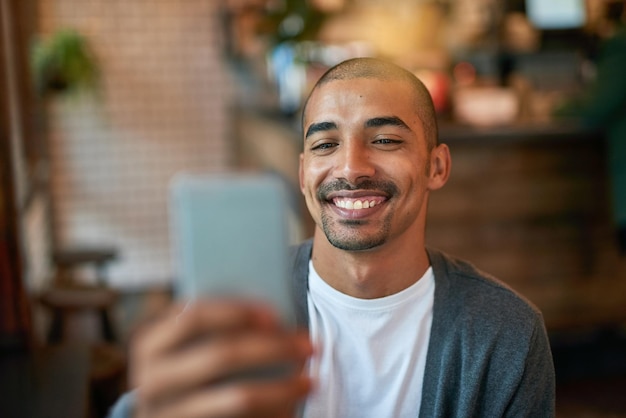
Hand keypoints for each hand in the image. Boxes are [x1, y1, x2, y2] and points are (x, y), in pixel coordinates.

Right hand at [130, 300, 312, 417]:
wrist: (168, 416)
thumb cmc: (188, 366)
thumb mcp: (187, 344)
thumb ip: (213, 326)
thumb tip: (270, 313)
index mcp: (150, 344)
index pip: (194, 316)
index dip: (236, 311)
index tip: (274, 314)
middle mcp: (152, 380)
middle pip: (221, 355)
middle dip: (272, 347)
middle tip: (309, 345)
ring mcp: (168, 414)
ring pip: (238, 397)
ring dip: (282, 388)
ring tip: (311, 381)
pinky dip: (272, 412)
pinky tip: (290, 405)